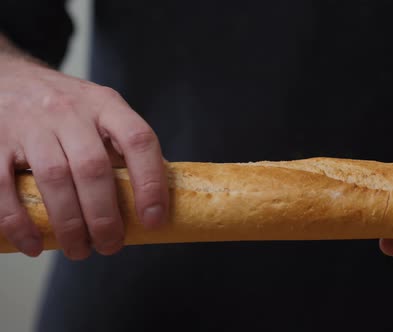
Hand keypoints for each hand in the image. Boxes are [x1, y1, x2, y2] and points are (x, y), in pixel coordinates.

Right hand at [0, 56, 168, 258]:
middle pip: (93, 168)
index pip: (138, 140)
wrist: (5, 76)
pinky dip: (18, 221)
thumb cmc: (63, 107)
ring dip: (68, 224)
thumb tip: (159, 195)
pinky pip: (3, 186)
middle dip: (105, 216)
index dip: (151, 182)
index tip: (153, 220)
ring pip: (54, 179)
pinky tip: (33, 244)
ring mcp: (29, 123)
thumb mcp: (101, 112)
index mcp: (105, 105)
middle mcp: (69, 110)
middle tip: (110, 246)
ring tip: (79, 251)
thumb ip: (125, 147)